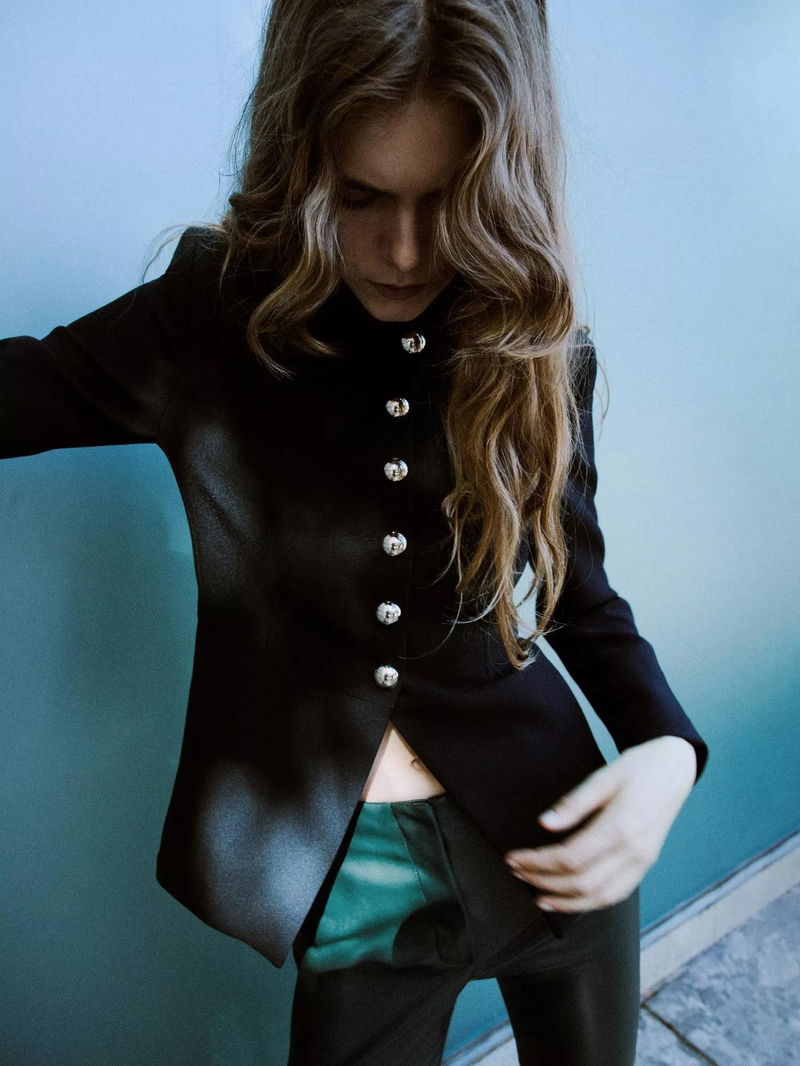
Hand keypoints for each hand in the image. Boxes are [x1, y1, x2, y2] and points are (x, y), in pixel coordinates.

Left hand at [503, 736, 696, 912]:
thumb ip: (574, 804)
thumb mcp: (603, 776)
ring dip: (566, 901)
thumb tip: (544, 823)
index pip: (570, 858)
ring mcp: (642, 862)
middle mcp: (633, 851)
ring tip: (538, 896)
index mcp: (621, 827)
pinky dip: (589, 903)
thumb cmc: (639, 767)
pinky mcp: (645, 865)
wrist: (675, 768)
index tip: (514, 857)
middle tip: (518, 872)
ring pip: (600, 898)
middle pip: (582, 882)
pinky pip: (616, 895)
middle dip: (544, 881)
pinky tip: (569, 899)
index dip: (538, 862)